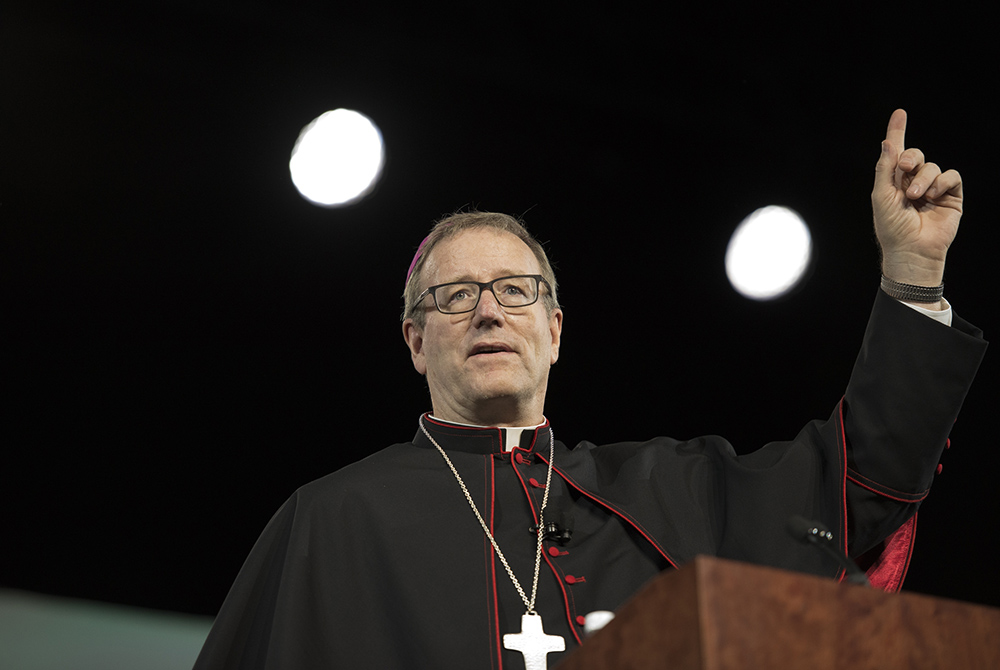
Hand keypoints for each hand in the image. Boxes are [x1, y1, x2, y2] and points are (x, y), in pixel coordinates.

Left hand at [872, 109, 962, 290]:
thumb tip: (887, 142)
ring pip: (933, 166)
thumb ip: (885, 169)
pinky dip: (941, 183)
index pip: (896, 152)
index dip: (898, 132)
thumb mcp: (882, 196)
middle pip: (916, 155)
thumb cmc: (892, 228)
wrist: (911, 250)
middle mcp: (913, 182)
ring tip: (916, 196)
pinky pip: (951, 176)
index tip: (899, 113)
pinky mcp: (951, 196)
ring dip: (924, 179)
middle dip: (911, 158)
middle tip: (904, 169)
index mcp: (893, 181)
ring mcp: (933, 189)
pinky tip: (932, 197)